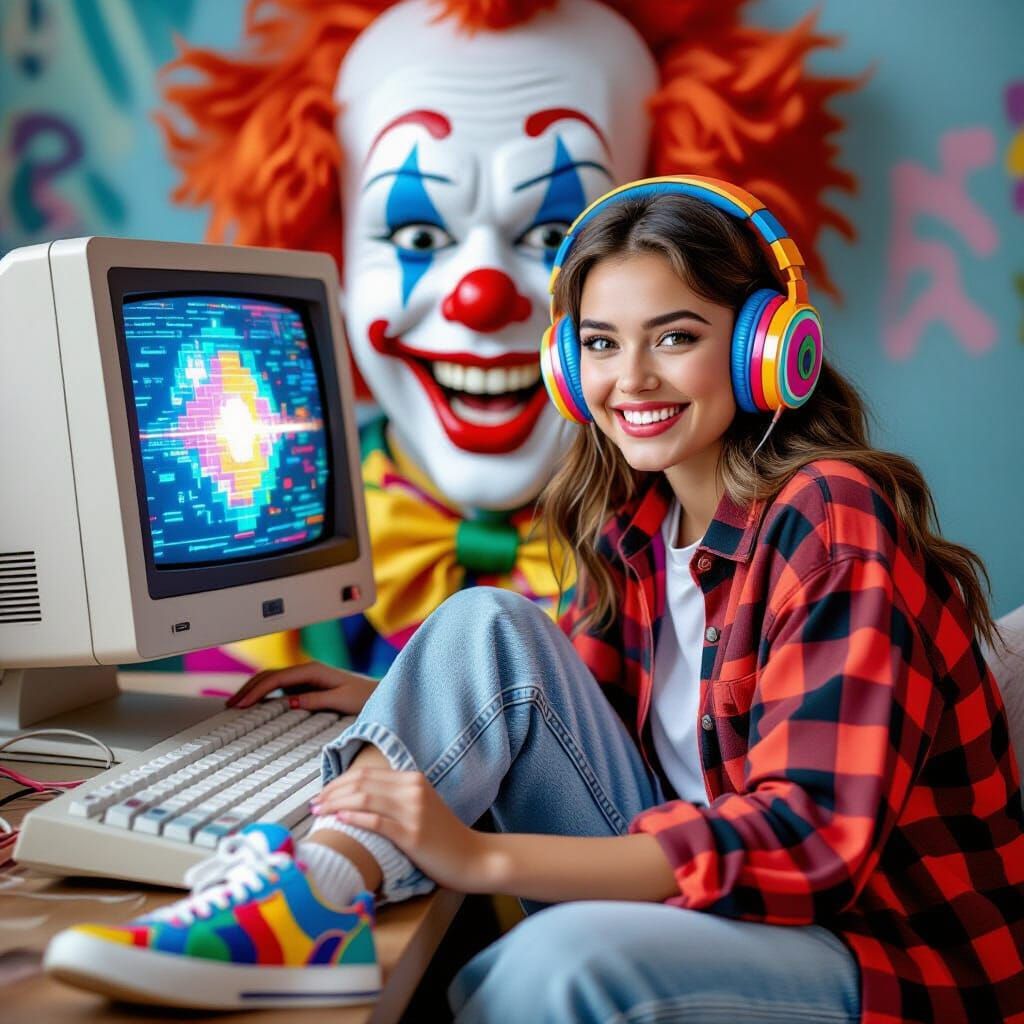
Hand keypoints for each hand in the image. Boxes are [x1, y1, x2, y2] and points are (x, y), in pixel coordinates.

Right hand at [227, 662, 376, 713]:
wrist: (378, 694)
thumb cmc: (364, 697)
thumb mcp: (341, 700)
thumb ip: (315, 700)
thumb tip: (289, 702)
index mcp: (313, 670)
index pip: (276, 679)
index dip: (256, 691)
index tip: (241, 705)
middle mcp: (307, 670)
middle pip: (269, 676)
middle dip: (248, 689)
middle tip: (230, 706)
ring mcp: (306, 677)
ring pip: (271, 679)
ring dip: (253, 690)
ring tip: (236, 705)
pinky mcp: (307, 685)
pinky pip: (279, 686)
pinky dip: (263, 693)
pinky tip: (255, 704)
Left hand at [312, 768, 487, 891]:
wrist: (474, 857)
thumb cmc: (443, 837)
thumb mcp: (421, 806)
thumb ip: (395, 797)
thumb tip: (357, 799)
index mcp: (413, 779)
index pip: (366, 773)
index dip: (338, 781)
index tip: (321, 794)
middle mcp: (413, 789)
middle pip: (362, 782)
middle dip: (332, 791)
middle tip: (313, 804)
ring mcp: (414, 811)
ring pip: (365, 798)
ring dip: (336, 804)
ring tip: (319, 813)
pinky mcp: (413, 834)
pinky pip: (377, 822)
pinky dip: (354, 818)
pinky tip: (339, 821)